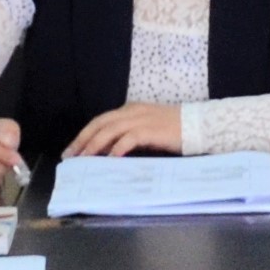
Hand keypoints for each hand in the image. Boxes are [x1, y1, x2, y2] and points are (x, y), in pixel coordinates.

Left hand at [66, 104, 183, 157]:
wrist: (199, 125)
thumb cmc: (175, 131)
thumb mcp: (147, 130)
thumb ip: (129, 136)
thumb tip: (109, 153)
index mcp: (130, 110)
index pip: (100, 121)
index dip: (84, 135)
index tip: (72, 150)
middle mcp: (132, 111)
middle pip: (100, 124)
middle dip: (83, 140)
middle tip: (70, 157)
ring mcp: (141, 120)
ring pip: (109, 130)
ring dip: (94, 145)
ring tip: (84, 160)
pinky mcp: (151, 130)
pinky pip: (128, 139)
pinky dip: (116, 149)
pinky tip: (109, 160)